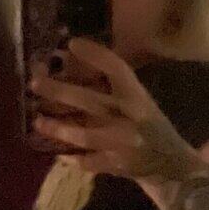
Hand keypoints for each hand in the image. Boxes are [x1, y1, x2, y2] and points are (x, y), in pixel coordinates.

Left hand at [29, 37, 208, 183]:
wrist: (173, 165)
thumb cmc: (149, 126)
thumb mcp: (138, 102)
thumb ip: (112, 88)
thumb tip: (70, 63)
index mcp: (138, 97)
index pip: (116, 69)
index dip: (94, 55)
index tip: (71, 43)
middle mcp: (131, 118)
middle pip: (90, 101)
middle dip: (59, 91)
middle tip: (35, 83)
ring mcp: (123, 144)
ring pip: (85, 134)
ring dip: (58, 127)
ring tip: (37, 121)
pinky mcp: (117, 166)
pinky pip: (89, 161)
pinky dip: (72, 156)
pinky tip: (57, 152)